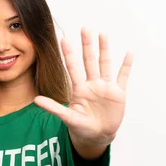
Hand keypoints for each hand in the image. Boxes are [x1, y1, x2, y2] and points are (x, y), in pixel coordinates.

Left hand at [34, 27, 132, 148]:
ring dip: (105, 49)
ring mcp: (105, 87)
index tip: (64, 39)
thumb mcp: (68, 118)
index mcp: (79, 89)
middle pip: (89, 61)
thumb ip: (54, 108)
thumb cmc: (81, 128)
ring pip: (105, 64)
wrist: (97, 137)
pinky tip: (129, 53)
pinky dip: (126, 65)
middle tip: (84, 28)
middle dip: (87, 45)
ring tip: (103, 34)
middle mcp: (92, 84)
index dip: (69, 54)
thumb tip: (36, 100)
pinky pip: (123, 76)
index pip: (73, 68)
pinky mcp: (118, 93)